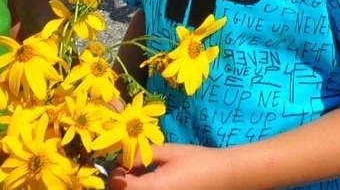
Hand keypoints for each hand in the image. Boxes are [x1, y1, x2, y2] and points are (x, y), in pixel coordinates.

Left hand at [109, 143, 236, 189]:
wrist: (223, 175)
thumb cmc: (198, 160)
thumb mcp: (170, 152)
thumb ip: (144, 155)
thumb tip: (123, 158)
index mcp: (154, 189)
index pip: (122, 186)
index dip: (116, 174)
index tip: (122, 161)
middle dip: (122, 182)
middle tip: (129, 166)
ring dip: (132, 186)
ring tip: (140, 171)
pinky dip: (144, 188)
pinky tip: (151, 179)